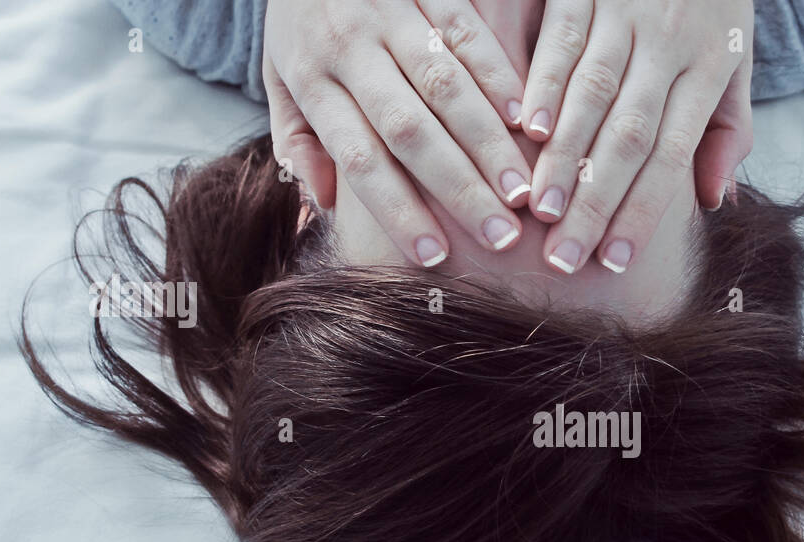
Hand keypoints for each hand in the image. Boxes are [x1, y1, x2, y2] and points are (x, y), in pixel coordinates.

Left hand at [263, 0, 536, 266]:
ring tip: (524, 192)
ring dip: (489, 144)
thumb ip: (299, 142)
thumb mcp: (278, 78)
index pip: (360, 158)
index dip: (397, 209)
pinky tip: (525, 120)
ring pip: (446, 86)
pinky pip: (466, 32)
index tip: (433, 255)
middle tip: (500, 236)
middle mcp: (350, 48)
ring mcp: (389, 11)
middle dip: (459, 188)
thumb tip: (321, 208)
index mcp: (313, 81)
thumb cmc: (299, 21)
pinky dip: (498, 76)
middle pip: (410, 130)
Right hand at [519, 0, 754, 274]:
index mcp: (706, 72)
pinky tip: (526, 129)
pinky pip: (561, 41)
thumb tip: (715, 203)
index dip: (642, 211)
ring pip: (592, 95)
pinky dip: (543, 85)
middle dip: (595, 202)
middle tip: (563, 256)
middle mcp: (668, 44)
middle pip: (627, 137)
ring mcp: (625, 13)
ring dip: (563, 157)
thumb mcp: (737, 63)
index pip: (670, 156)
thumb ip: (728, 132)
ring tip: (538, 210)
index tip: (614, 261)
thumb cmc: (714, 6)